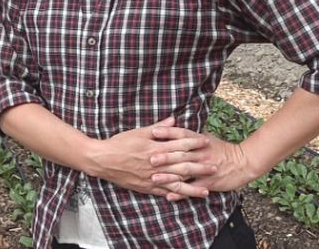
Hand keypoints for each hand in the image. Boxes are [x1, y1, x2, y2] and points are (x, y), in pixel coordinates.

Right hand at [87, 117, 216, 197]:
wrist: (103, 159)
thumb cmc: (120, 143)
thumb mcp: (139, 131)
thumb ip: (159, 127)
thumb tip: (173, 120)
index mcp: (155, 148)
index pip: (180, 145)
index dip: (194, 143)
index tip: (206, 142)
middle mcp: (156, 163)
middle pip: (183, 165)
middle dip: (200, 166)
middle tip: (215, 167)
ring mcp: (152, 177)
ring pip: (176, 183)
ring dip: (193, 186)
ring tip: (206, 190)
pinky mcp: (146, 187)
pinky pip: (164, 192)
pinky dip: (176, 195)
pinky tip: (186, 198)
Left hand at [149, 133, 255, 200]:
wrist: (244, 162)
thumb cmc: (222, 149)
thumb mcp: (207, 138)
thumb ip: (190, 134)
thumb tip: (173, 124)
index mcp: (199, 141)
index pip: (182, 134)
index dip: (168, 132)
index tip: (153, 131)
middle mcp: (201, 153)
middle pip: (181, 154)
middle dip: (165, 156)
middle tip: (149, 158)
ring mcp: (205, 168)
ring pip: (184, 172)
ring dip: (169, 176)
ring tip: (154, 178)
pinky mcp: (209, 183)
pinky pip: (193, 189)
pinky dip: (181, 193)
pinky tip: (169, 196)